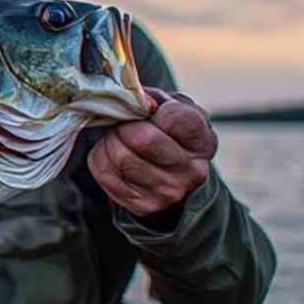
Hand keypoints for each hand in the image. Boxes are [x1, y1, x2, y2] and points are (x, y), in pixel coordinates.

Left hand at [89, 87, 217, 216]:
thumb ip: (153, 98)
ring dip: (110, 141)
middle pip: (143, 139)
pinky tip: (110, 154)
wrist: (167, 174)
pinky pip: (105, 173)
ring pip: (121, 157)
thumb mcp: (170, 108)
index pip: (174, 118)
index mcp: (204, 142)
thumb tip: (134, 98)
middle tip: (123, 124)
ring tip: (117, 139)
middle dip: (124, 126)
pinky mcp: (143, 206)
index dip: (150, 108)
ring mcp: (169, 192)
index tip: (148, 111)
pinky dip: (100, 157)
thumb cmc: (166, 131)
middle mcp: (193, 171)